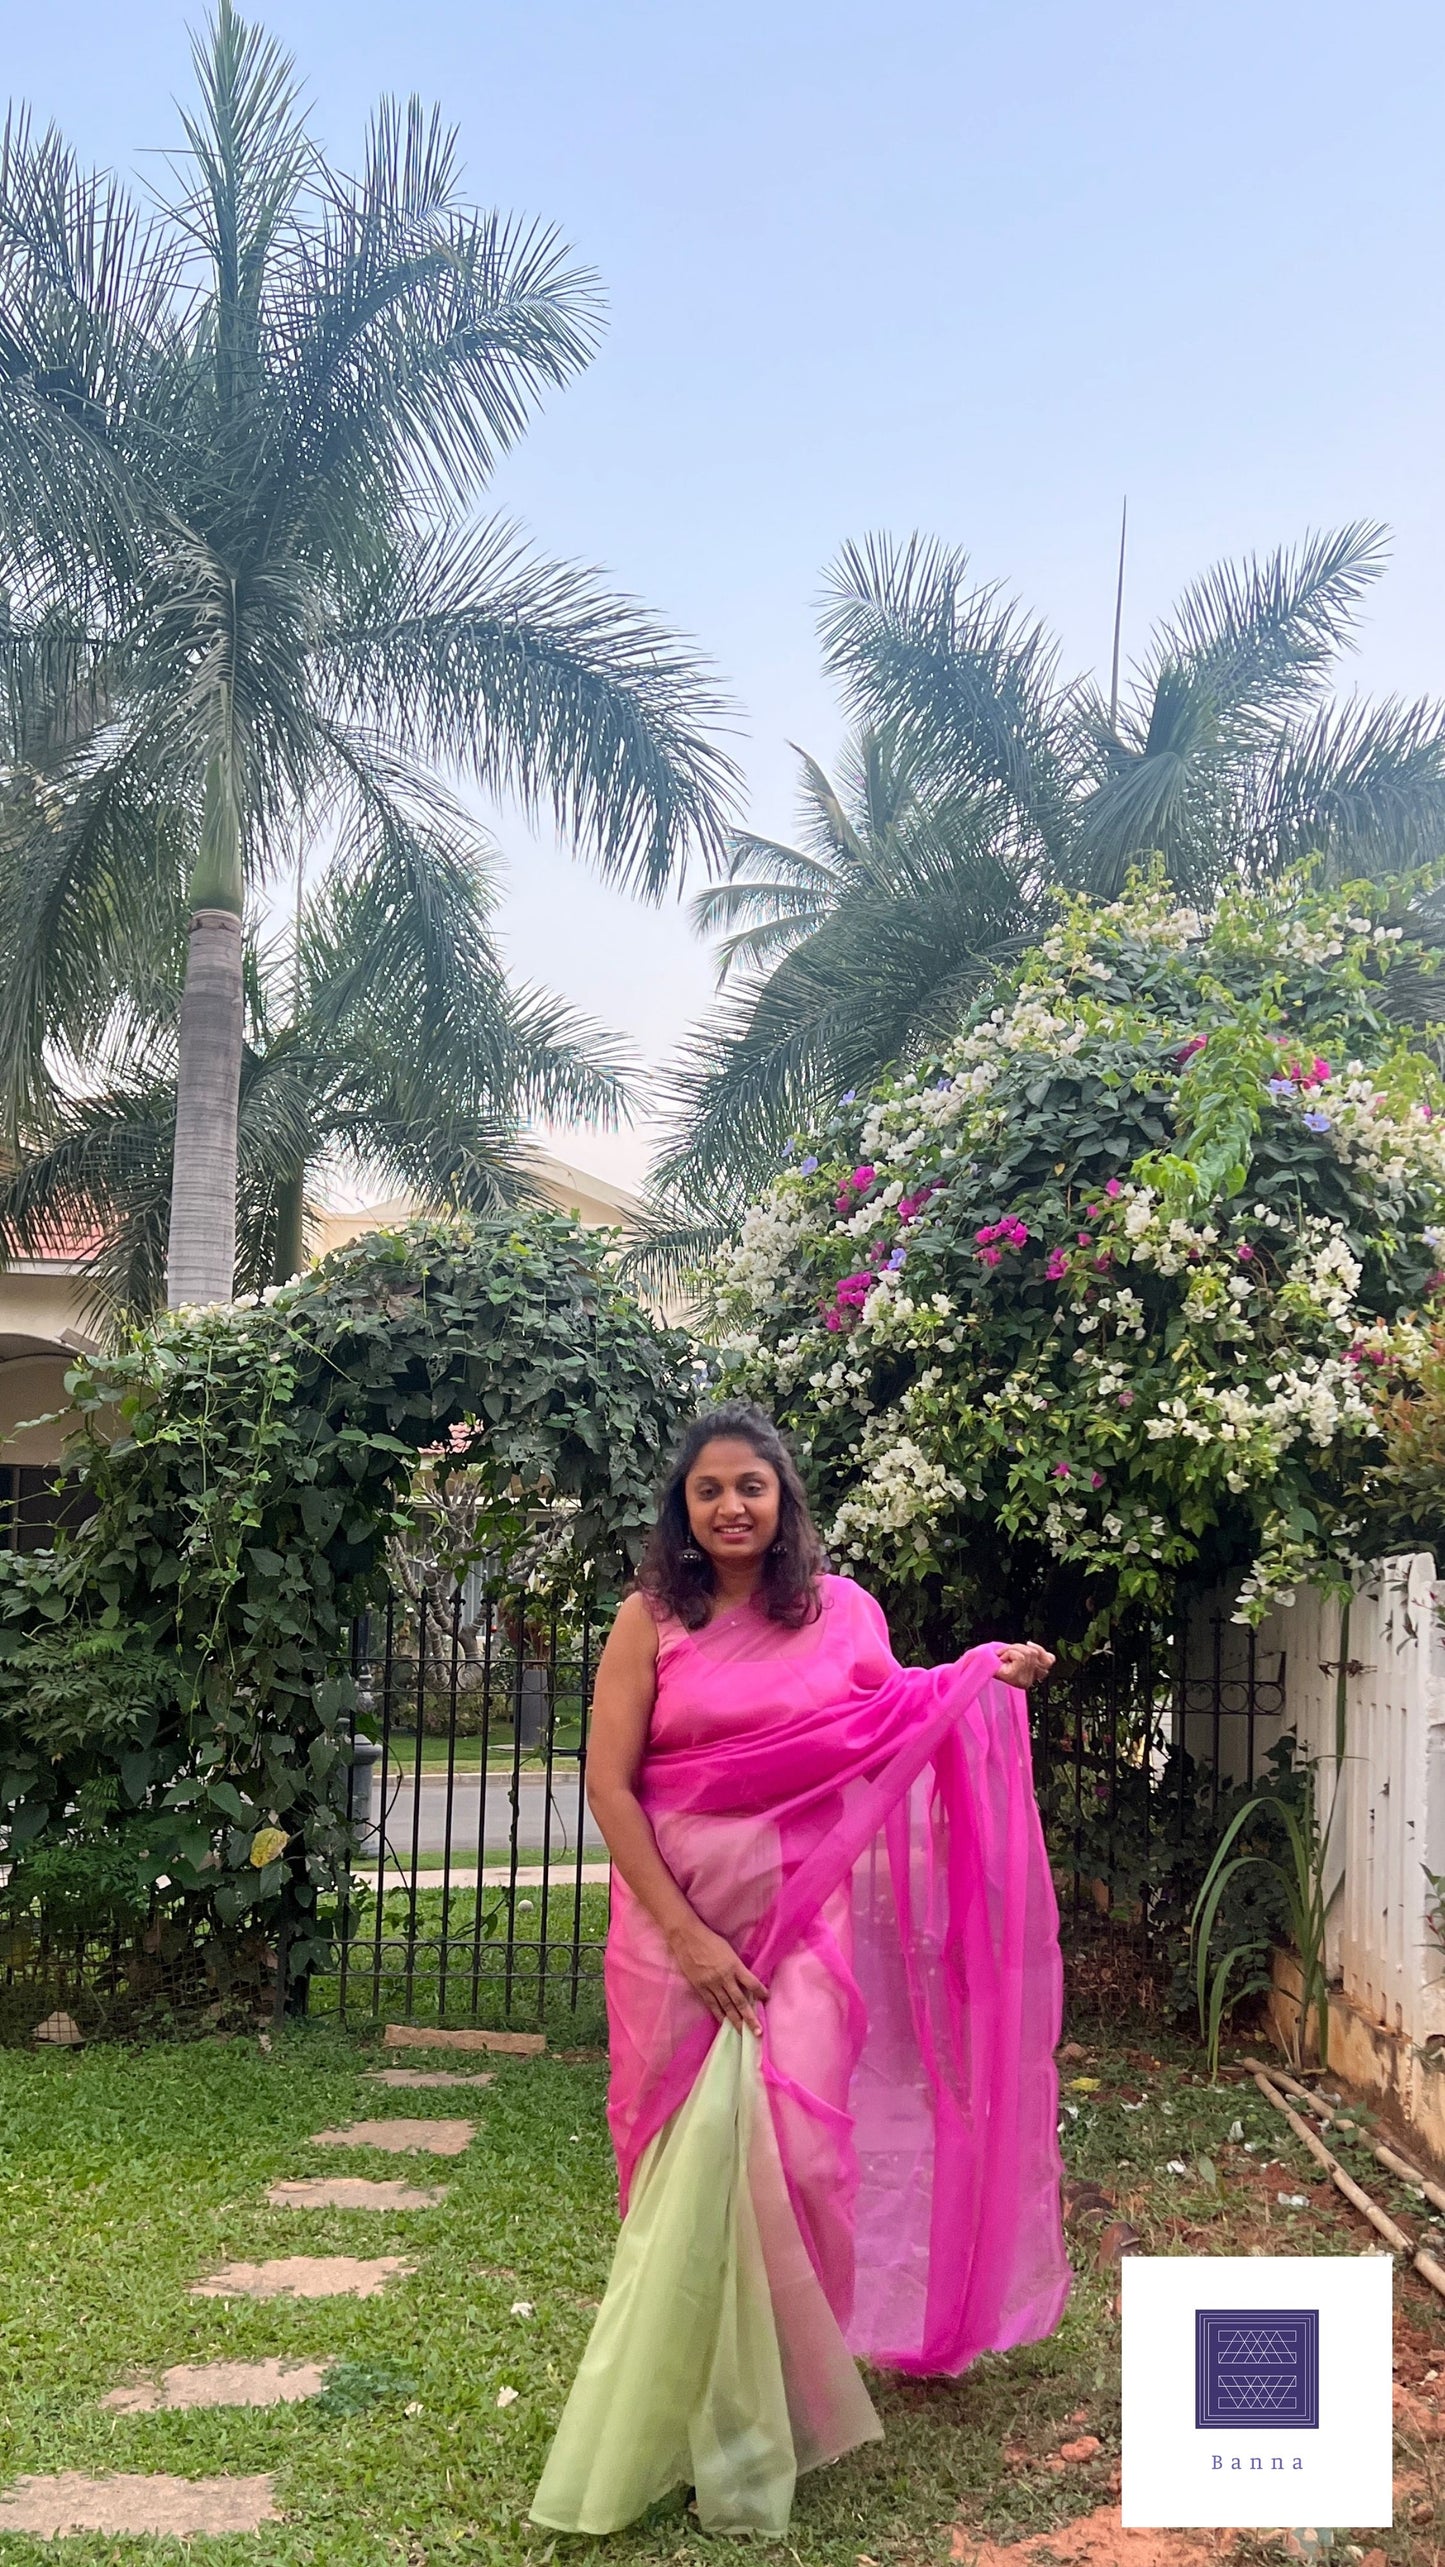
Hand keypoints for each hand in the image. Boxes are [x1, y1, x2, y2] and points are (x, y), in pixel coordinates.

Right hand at [666, 1916, 767, 2034]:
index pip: (752, 1982)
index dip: (760, 1992)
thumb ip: (737, 1966)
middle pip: (740, 2001)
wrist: (688, 1938)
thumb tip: (746, 1981)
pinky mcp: (700, 1988)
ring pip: (726, 2007)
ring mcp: (711, 1984)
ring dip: (736, 2021)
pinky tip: (725, 2024)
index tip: (767, 1999)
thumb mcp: (729, 1951)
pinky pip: (712, 2005)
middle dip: (750, 2018)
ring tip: (743, 2034)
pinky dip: (719, 2015)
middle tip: (757, 2032)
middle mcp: (724, 1977)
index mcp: (734, 1965)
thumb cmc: (710, 1940)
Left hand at [996, 1641, 1054, 1689]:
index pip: (1049, 1661)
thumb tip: (1038, 1649)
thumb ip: (1029, 1655)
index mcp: (1032, 1677)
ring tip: (1001, 1655)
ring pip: (1027, 1653)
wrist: (977, 1670)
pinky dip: (1010, 1652)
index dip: (1041, 1649)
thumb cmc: (994, 1663)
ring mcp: (1022, 1681)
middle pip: (1034, 1652)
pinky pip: (1019, 1657)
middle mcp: (1030, 1681)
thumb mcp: (1015, 1657)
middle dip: (1017, 1646)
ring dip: (1010, 1649)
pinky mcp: (1013, 1678)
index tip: (1028, 1643)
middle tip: (1004, 1652)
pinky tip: (1002, 1657)